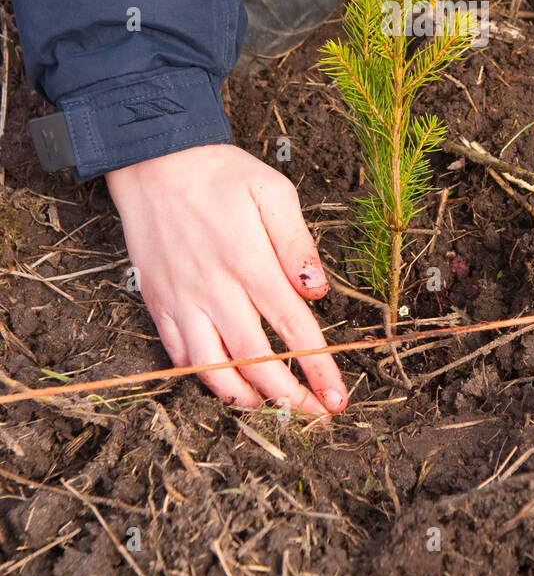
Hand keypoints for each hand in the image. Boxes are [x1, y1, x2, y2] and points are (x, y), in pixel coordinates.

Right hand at [106, 144, 347, 415]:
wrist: (152, 160)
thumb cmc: (217, 172)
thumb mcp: (271, 190)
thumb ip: (297, 243)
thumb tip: (317, 290)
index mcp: (250, 263)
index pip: (294, 329)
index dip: (319, 368)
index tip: (338, 397)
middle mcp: (216, 290)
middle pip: (256, 362)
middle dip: (290, 398)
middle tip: (316, 415)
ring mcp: (183, 301)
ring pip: (214, 370)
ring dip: (247, 398)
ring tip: (273, 407)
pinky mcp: (159, 303)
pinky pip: (180, 357)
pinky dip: (204, 378)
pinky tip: (227, 382)